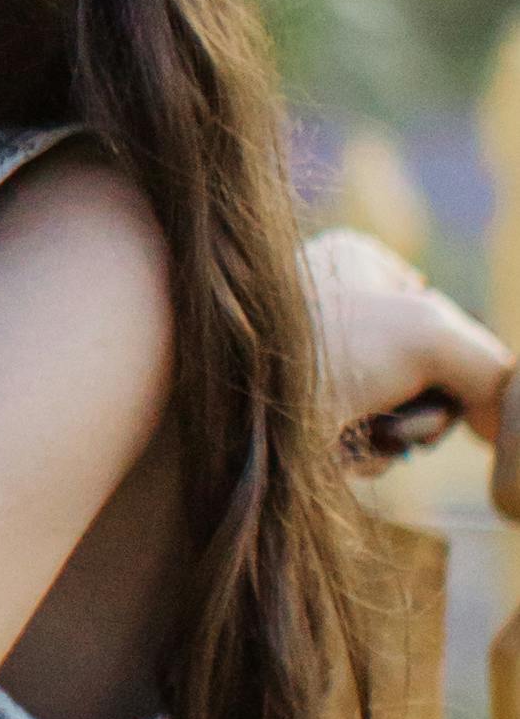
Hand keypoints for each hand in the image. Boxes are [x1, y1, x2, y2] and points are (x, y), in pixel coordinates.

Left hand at [309, 227, 508, 465]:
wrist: (225, 414)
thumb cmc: (320, 349)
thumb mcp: (428, 335)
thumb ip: (490, 369)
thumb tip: (497, 426)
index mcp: (358, 261)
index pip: (446, 322)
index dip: (451, 362)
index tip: (425, 370)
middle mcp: (332, 305)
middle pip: (427, 375)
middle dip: (420, 409)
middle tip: (389, 411)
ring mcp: (312, 363)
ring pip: (397, 416)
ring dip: (390, 438)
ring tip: (354, 427)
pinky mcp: (295, 416)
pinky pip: (360, 446)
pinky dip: (358, 457)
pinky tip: (330, 449)